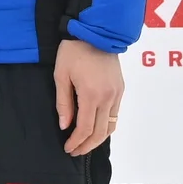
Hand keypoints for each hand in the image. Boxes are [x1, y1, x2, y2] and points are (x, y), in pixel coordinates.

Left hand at [53, 38, 122, 157]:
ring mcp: (117, 94)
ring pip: (111, 126)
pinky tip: (95, 128)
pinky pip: (115, 115)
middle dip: (87, 145)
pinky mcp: (120, 89)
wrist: (96, 32)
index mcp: (92, 95)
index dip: (76, 142)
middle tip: (75, 151)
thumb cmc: (73, 51)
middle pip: (100, 132)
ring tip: (85, 144)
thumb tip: (65, 126)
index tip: (67, 148)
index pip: (85, 129)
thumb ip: (63, 103)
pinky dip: (105, 126)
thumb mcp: (61, 76)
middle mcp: (108, 97)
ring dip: (98, 139)